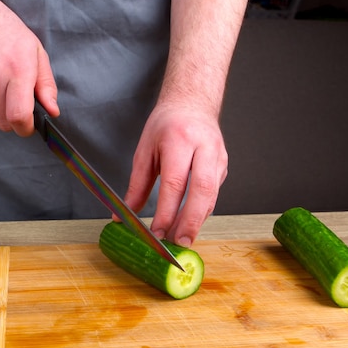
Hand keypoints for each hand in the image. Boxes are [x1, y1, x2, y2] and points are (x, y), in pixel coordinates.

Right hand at [0, 0, 58, 134]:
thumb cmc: (6, 30)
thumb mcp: (35, 51)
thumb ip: (46, 85)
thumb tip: (52, 111)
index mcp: (17, 70)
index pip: (19, 116)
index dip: (26, 128)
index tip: (29, 126)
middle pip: (4, 123)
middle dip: (13, 120)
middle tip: (17, 103)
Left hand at [122, 102, 227, 246]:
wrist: (193, 104)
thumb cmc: (166, 125)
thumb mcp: (144, 151)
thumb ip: (136, 185)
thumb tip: (124, 214)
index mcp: (180, 140)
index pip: (175, 182)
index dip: (167, 211)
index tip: (157, 232)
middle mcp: (204, 147)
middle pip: (202, 190)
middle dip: (191, 221)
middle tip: (179, 243)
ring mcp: (218, 156)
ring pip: (212, 195)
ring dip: (197, 220)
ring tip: (181, 239)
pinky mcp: (223, 166)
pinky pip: (213, 194)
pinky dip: (202, 212)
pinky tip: (189, 223)